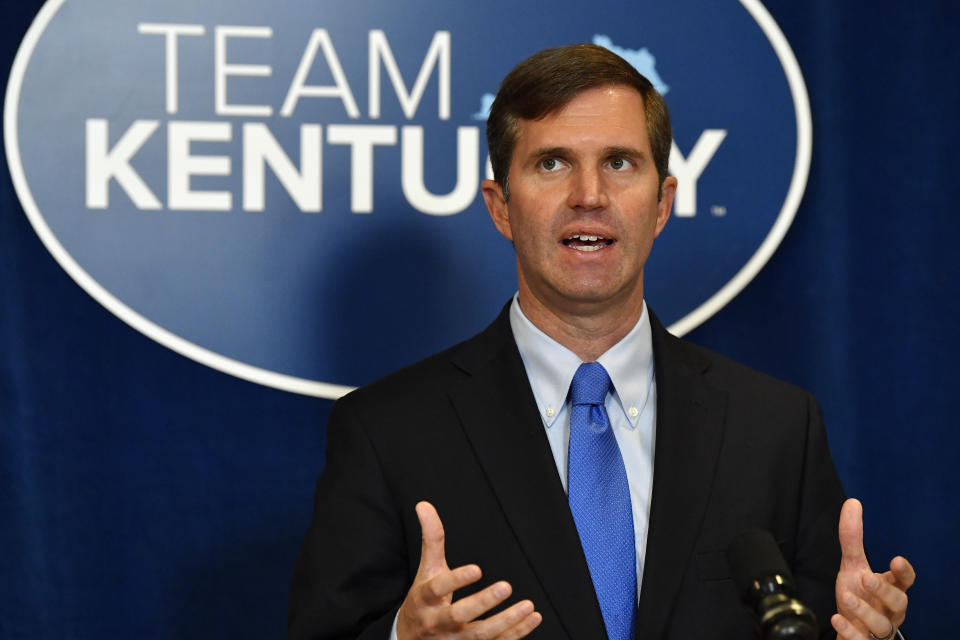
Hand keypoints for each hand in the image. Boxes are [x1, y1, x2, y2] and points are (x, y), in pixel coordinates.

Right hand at [396, 502, 541, 639]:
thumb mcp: (426, 570)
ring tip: (528, 606)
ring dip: (506, 622)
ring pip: (480, 635)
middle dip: (483, 603)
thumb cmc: (424, 599)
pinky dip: (516, 634)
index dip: (456, 580)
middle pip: (459, 616)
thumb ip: (431, 539)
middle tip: (506, 586)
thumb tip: (424, 504)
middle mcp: (437, 623)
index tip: (477, 569)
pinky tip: (533, 618)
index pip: (437, 589)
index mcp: (425, 599)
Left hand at [832, 498, 914, 638]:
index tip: (896, 560)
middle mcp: (889, 610)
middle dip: (885, 592)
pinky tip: (836, 618)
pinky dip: (849, 631)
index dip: (904, 572)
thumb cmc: (859, 596)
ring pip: (881, 625)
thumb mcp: (853, 566)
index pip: (905, 581)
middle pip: (898, 603)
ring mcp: (878, 629)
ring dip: (864, 611)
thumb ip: (852, 538)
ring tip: (847, 597)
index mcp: (891, 589)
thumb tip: (853, 503)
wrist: (853, 631)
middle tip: (868, 579)